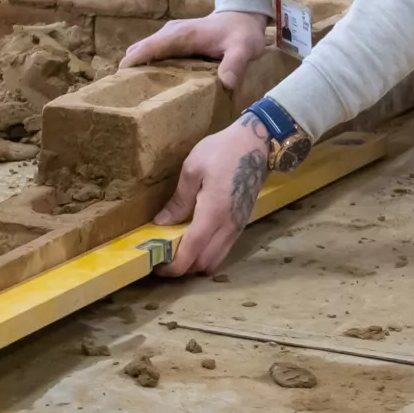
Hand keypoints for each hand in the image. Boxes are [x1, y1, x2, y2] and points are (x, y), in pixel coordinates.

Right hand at [122, 9, 276, 90]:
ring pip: (143, 52)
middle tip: (126, 98)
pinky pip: (152, 53)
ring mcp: (169, 36)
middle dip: (129, 72)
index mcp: (180, 35)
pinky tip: (151, 86)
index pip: (147, 48)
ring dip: (137, 70)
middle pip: (138, 51)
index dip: (131, 64)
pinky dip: (147, 67)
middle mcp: (169, 33)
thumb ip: (235, 64)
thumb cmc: (242, 33)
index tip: (117, 84)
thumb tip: (226, 83)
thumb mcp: (244, 48)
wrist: (242, 16)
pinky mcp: (172, 41)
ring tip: (135, 96)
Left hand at [153, 116, 271, 276]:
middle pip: (204, 263)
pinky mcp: (241, 224)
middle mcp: (228, 227)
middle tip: (163, 257)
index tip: (157, 267)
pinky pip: (224, 250)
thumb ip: (179, 200)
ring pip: (216, 260)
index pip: (192, 252)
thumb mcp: (193, 168)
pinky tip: (195, 241)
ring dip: (196, 262)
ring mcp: (237, 227)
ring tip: (177, 251)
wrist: (256, 144)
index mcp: (213, 213)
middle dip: (183, 268)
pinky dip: (208, 254)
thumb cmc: (222, 151)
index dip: (174, 266)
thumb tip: (162, 222)